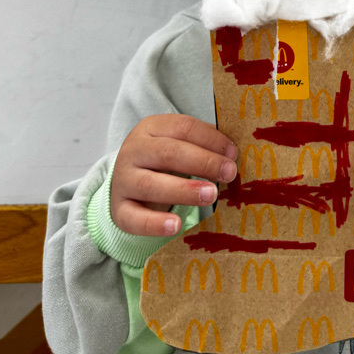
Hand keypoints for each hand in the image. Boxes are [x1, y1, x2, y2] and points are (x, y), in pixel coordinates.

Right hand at [110, 114, 237, 235]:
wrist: (125, 183)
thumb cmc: (162, 161)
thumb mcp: (177, 144)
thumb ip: (201, 145)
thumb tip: (232, 154)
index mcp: (151, 128)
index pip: (183, 127)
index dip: (211, 139)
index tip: (233, 153)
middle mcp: (133, 151)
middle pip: (168, 153)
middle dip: (203, 162)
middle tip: (229, 172)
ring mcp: (123, 180)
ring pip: (150, 184)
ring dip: (184, 190)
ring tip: (211, 195)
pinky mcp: (119, 210)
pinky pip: (134, 218)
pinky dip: (155, 223)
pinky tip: (176, 225)